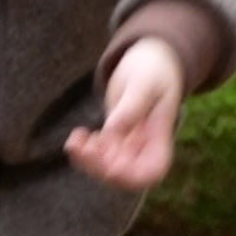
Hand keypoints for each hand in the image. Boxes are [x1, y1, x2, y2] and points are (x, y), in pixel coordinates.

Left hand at [65, 38, 182, 191]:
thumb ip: (130, 108)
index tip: (109, 163)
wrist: (150, 59)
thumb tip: (111, 133)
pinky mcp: (115, 138)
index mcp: (160, 137)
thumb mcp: (143, 83)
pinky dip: (84, 151)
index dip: (130, 176)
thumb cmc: (153, 69)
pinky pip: (98, 155)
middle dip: (99, 167)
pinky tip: (77, 135)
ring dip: (88, 161)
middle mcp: (146, 147)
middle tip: (80, 147)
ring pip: (107, 168)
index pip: (151, 172)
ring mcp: (130, 145)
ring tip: (75, 140)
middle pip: (125, 176)